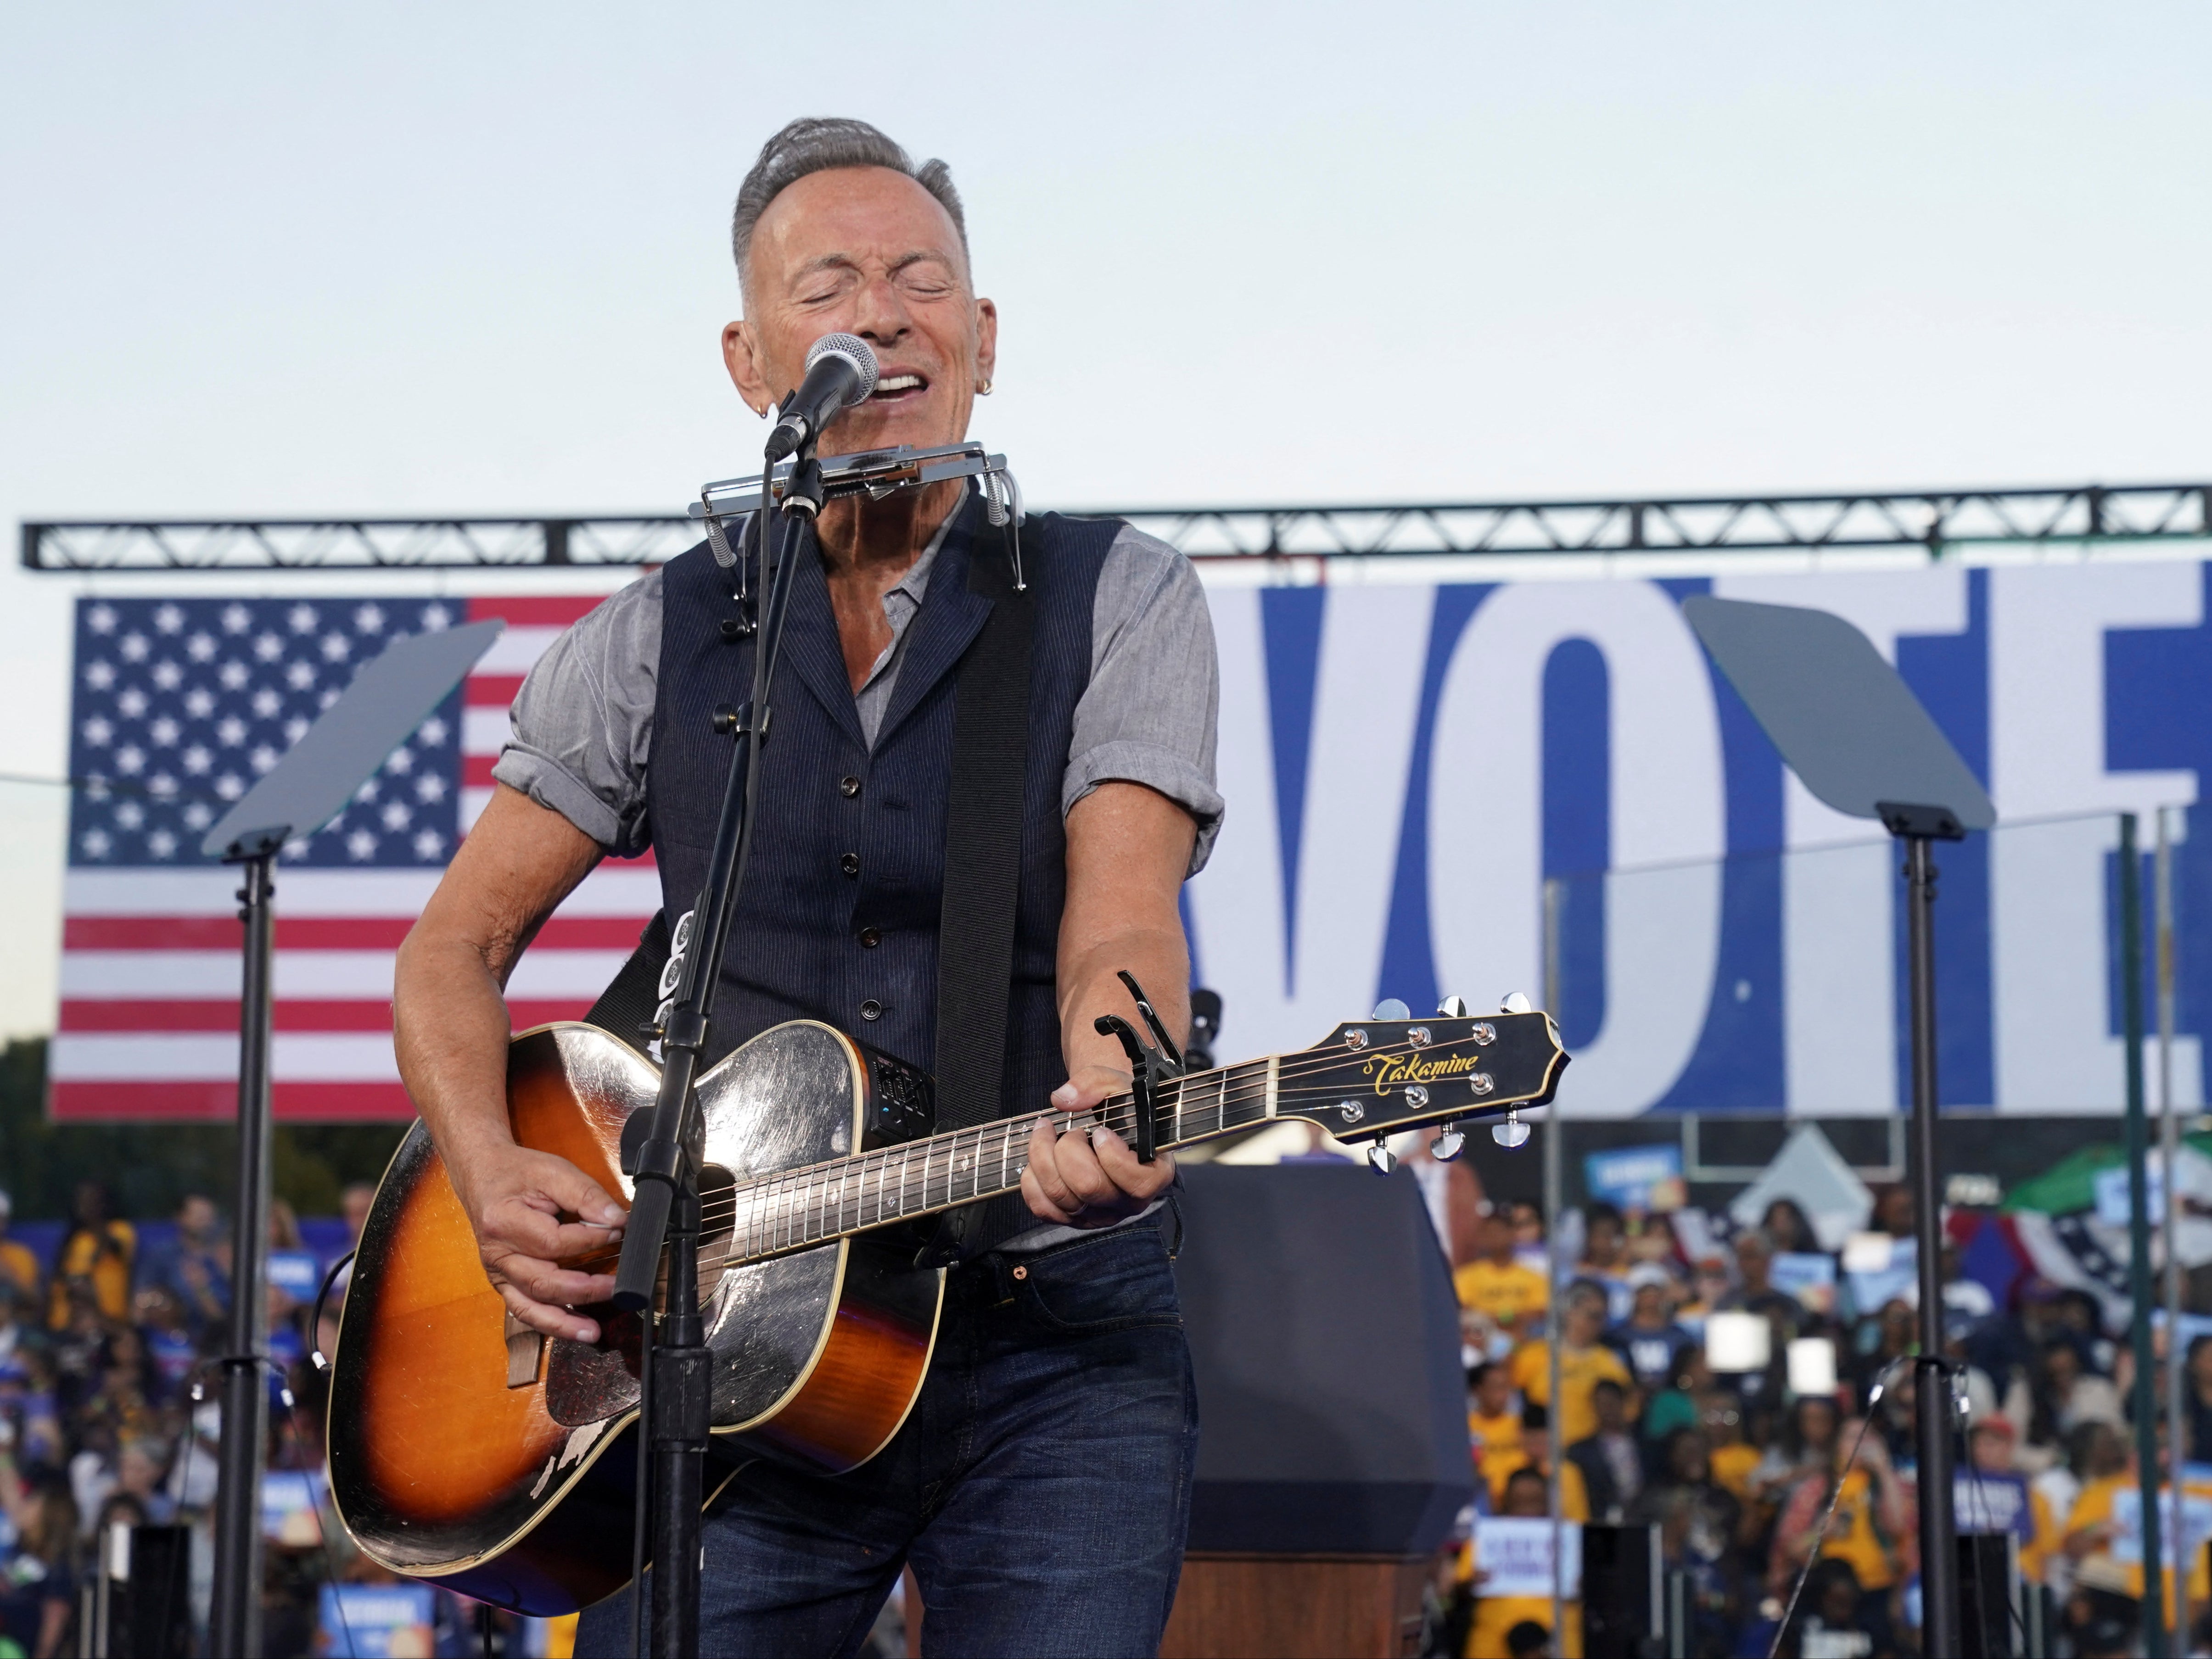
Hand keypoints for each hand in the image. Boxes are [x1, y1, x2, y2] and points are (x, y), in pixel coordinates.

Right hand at [448, 1140, 627, 1342]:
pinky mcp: (504, 1284)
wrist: (483, 1176)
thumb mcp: (554, 1171)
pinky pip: (525, 1311)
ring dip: (564, 1322)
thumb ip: (586, 1195)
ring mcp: (498, 1274)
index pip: (554, 1242)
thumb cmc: (518, 1173)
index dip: (591, 1241)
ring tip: (593, 1332)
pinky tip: (575, 1330)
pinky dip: (550, 1323)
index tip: (620, 1232)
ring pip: (530, 1307)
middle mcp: (497, 1254)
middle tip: (617, 1287)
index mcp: (503, 1222)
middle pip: (542, 1282)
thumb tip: (617, 1220)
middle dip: (583, 1289)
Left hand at [1020, 1064, 1176, 1227]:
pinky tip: (1036, 1161)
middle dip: (1068, 1149)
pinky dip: (1032, 1184)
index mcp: (1154, 1173)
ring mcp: (1100, 1214)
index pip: (1137, 1182)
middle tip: (1071, 1130)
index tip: (1100, 1130)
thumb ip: (1094, 1084)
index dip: (1112, 1155)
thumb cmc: (1121, 1107)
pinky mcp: (1075, 1218)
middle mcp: (1129, 1202)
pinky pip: (1045, 1210)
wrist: (1111, 1123)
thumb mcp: (1116, 1085)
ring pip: (1062, 1198)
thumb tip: (1063, 1099)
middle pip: (1089, 1186)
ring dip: (1043, 1158)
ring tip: (1047, 1134)